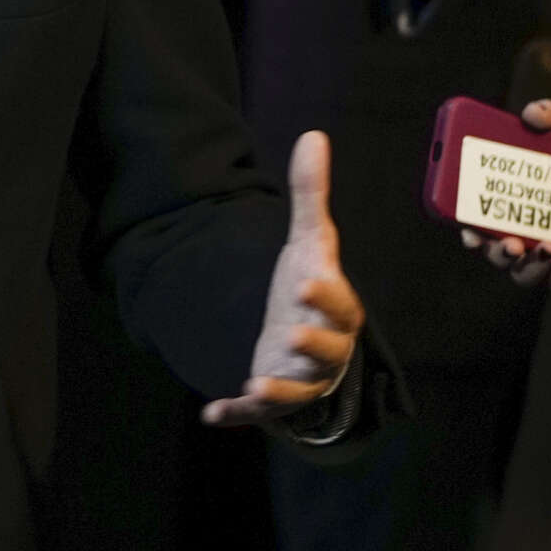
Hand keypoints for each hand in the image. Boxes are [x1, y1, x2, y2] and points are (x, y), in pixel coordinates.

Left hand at [205, 131, 365, 427]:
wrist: (306, 340)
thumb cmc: (312, 290)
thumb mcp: (310, 243)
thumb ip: (311, 195)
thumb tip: (314, 135)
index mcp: (337, 310)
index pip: (339, 304)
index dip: (325, 296)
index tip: (303, 283)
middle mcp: (325, 349)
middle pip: (327, 352)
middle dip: (312, 347)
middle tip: (289, 336)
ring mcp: (301, 379)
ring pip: (299, 391)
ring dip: (280, 391)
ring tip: (258, 383)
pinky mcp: (274, 399)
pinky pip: (258, 414)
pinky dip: (237, 414)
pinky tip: (210, 413)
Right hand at [458, 99, 550, 293]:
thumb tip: (534, 112)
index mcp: (506, 204)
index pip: (476, 225)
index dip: (468, 232)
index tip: (469, 230)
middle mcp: (520, 234)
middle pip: (498, 256)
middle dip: (500, 254)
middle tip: (512, 243)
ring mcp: (547, 253)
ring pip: (528, 274)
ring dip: (534, 267)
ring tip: (550, 247)